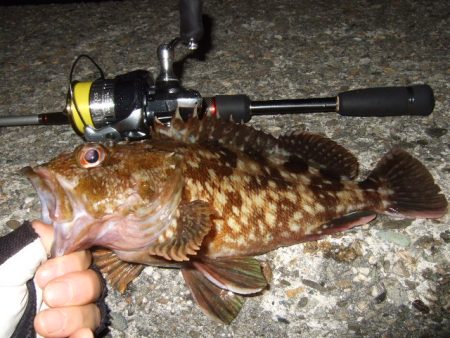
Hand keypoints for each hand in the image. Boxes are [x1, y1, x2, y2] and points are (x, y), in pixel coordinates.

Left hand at [32, 221, 102, 337]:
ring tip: (44, 324)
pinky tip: (80, 337)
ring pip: (93, 312)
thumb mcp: (5, 269)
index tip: (44, 275)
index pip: (79, 257)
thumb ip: (30, 247)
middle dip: (76, 288)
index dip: (70, 263)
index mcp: (46, 270)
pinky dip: (85, 337)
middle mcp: (60, 291)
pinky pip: (89, 335)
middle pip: (92, 283)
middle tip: (49, 296)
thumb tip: (53, 226)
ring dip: (76, 316)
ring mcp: (66, 318)